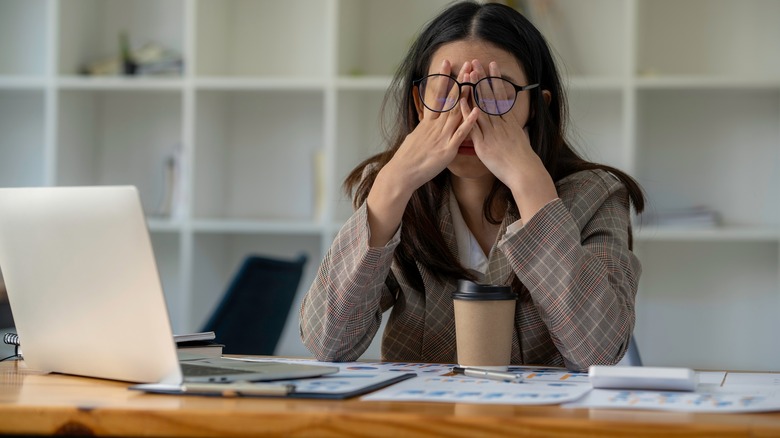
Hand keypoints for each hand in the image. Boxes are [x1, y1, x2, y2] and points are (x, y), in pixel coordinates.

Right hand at [382, 60, 479, 194]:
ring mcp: (442, 136)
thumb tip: (426, 123)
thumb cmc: (407, 159)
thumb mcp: (415, 138)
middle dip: (459, 80)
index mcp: (428, 123)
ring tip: (474, 79)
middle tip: (467, 64)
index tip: (447, 63)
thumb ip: (424, 129)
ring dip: (466, 95)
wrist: (402, 173)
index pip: (437, 95)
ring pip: (456, 112)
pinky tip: (476, 110)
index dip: (442, 78)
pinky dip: (469, 122)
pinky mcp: (447, 149)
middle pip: (450, 99)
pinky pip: (460, 134)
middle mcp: (435, 126)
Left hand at [461, 60, 556, 220]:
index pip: (500, 95)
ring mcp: (491, 132)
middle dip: (482, 78)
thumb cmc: (523, 159)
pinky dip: (467, 113)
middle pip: (490, 96)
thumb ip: (515, 128)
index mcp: (509, 121)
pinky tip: (461, 101)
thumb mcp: (521, 138)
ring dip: (474, 89)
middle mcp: (500, 123)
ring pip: (481, 106)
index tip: (491, 66)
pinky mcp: (483, 144)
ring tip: (468, 73)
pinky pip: (473, 126)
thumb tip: (514, 123)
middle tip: (476, 62)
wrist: (524, 172)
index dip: (495, 80)